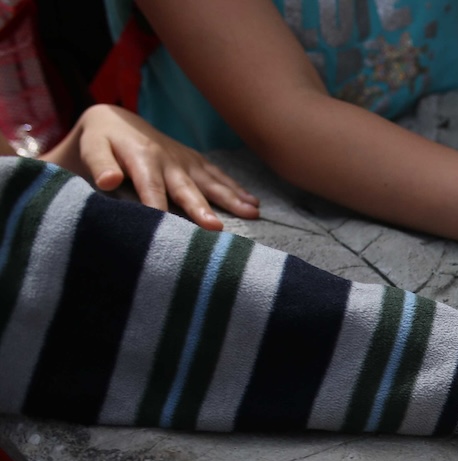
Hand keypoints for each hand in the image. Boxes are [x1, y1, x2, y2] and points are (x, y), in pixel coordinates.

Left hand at [40, 104, 258, 229]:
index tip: (168, 230)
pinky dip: (236, 189)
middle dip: (201, 208)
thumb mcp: (91, 148)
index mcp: (141, 158)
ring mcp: (185, 160)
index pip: (150, 188)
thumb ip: (98, 164)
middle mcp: (168, 159)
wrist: (116, 120)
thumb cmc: (101, 141)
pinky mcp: (195, 161)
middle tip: (215, 227)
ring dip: (231, 197)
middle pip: (186, 188)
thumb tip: (108, 181)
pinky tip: (253, 203)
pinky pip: (218, 176)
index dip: (158, 209)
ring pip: (209, 181)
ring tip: (251, 212)